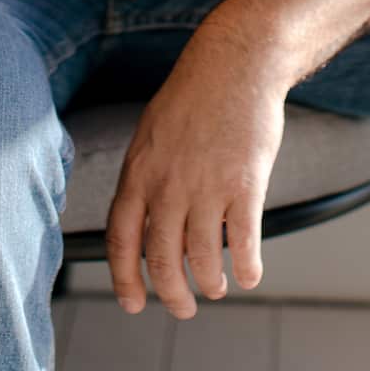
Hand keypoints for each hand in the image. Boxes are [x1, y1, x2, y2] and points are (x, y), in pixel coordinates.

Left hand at [104, 27, 287, 319]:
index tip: (133, 305)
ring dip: (210, 283)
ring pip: (202, 259)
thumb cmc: (194, 96)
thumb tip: (143, 224)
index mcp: (138, 171)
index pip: (121, 240)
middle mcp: (168, 184)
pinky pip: (243, 243)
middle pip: (162, 260)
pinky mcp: (245, 184)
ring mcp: (207, 185)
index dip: (125, 279)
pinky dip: (246, 267)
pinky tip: (249, 274)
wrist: (236, 62)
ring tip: (217, 288)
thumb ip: (145, 178)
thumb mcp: (152, 133)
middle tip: (184, 308)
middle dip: (172, 295)